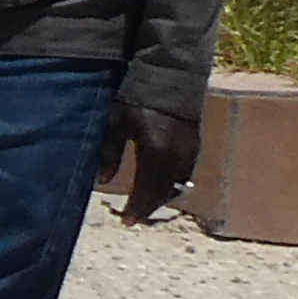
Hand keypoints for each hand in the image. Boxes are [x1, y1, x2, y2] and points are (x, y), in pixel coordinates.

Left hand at [102, 100, 200, 222]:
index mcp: (156, 150)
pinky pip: (185, 175)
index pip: (147, 189)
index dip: (137, 207)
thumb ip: (109, 152)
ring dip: (161, 199)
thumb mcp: (115, 122)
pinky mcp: (196, 145)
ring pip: (178, 186)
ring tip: (144, 206)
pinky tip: (160, 188)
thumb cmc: (136, 97)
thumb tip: (101, 180)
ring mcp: (190, 151)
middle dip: (148, 208)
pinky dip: (172, 186)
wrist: (170, 77)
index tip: (126, 221)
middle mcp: (177, 155)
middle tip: (133, 218)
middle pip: (164, 192)